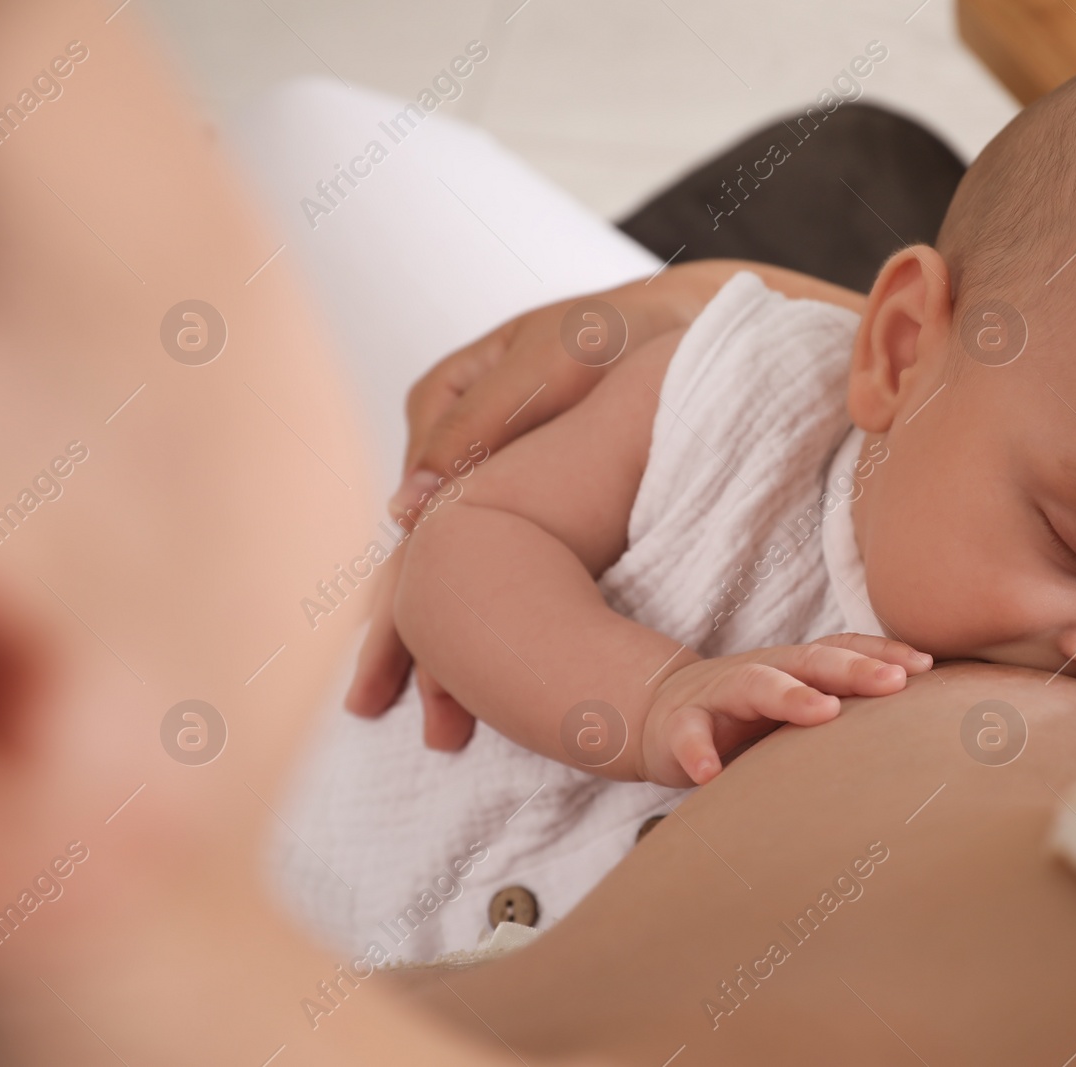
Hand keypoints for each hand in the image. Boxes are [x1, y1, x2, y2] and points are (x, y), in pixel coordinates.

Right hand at [343, 311, 612, 735]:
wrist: (684, 330)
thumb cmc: (618, 335)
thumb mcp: (553, 362)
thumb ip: (482, 426)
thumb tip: (404, 512)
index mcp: (442, 402)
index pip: (414, 515)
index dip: (405, 592)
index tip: (401, 658)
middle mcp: (453, 447)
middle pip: (419, 558)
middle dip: (405, 641)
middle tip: (392, 715)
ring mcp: (490, 480)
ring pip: (452, 577)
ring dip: (440, 651)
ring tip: (442, 729)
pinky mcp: (532, 504)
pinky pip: (496, 573)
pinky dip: (483, 628)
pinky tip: (475, 686)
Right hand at [639, 634, 933, 786]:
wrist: (664, 716)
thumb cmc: (747, 718)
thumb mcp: (796, 710)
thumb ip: (843, 714)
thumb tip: (920, 737)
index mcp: (795, 667)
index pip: (843, 649)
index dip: (882, 652)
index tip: (925, 666)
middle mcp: (762, 670)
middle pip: (812, 659)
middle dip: (855, 668)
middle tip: (895, 682)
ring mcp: (718, 694)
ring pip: (755, 683)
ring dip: (790, 695)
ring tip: (824, 712)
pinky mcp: (678, 725)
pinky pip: (688, 735)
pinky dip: (699, 752)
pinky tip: (711, 773)